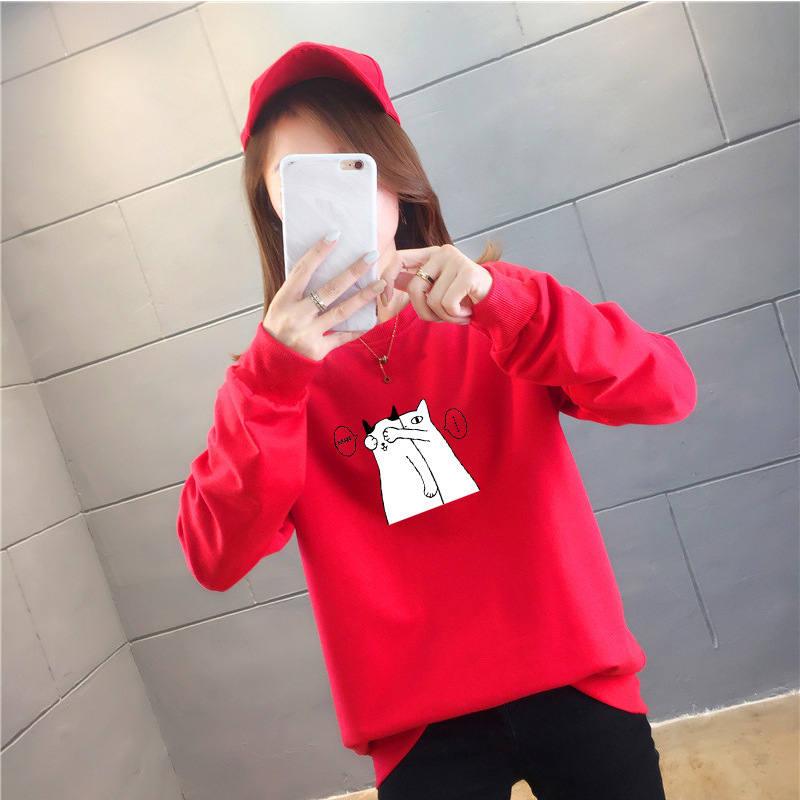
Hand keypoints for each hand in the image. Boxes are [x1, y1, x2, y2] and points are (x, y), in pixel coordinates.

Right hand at [262, 233, 384, 359]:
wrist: (272, 363)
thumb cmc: (278, 328)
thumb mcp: (281, 305)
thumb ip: (299, 290)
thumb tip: (322, 266)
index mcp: (284, 300)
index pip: (303, 271)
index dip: (318, 252)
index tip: (335, 236)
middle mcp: (296, 315)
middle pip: (329, 290)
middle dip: (352, 272)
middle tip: (371, 257)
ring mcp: (308, 334)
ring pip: (341, 312)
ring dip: (363, 297)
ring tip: (380, 284)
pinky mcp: (318, 350)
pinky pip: (342, 336)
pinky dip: (358, 328)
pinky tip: (373, 317)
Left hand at [386, 245, 492, 323]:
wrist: (494, 300)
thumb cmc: (462, 296)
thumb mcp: (434, 288)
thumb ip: (413, 283)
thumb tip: (383, 284)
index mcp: (430, 254)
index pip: (399, 259)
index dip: (388, 279)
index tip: (386, 299)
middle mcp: (442, 252)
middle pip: (415, 287)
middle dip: (424, 311)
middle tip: (439, 317)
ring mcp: (456, 260)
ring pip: (432, 300)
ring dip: (444, 316)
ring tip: (458, 313)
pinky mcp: (468, 273)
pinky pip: (447, 304)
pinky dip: (455, 316)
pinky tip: (466, 312)